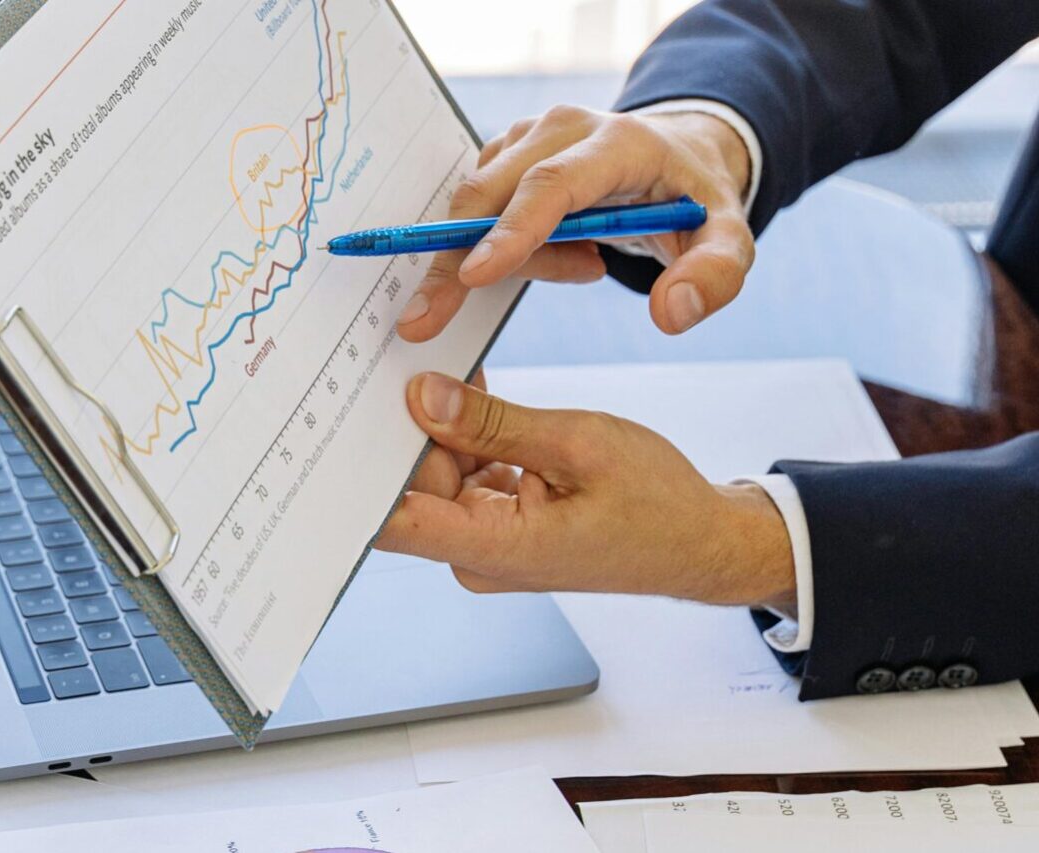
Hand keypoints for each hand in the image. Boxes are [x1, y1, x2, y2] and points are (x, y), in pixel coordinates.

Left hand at [377, 373, 794, 609]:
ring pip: (437, 474)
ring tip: (454, 376)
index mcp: (496, 548)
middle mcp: (479, 554)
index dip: (359, 473)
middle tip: (409, 361)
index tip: (340, 420)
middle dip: (410, 426)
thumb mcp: (577, 443)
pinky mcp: (499, 525)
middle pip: (411, 485)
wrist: (698, 542)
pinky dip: (470, 439)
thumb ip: (494, 423)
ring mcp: (488, 542)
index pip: (392, 522)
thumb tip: (424, 397)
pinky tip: (480, 401)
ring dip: (445, 428)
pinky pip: (464, 476)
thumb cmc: (656, 503)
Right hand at [396, 106, 753, 341]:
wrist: (677, 158)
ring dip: (510, 258)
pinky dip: (506, 248)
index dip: (510, 231)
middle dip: (453, 259)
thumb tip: (670, 314)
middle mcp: (562, 128)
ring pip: (481, 206)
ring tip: (585, 266)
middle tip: (426, 321)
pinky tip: (567, 254)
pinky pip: (482, 211)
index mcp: (617, 142)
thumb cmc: (695, 203)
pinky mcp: (507, 153)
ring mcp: (528, 137)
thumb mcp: (728, 241)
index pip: (551, 185)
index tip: (471, 276)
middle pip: (491, 194)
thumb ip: (714, 277)